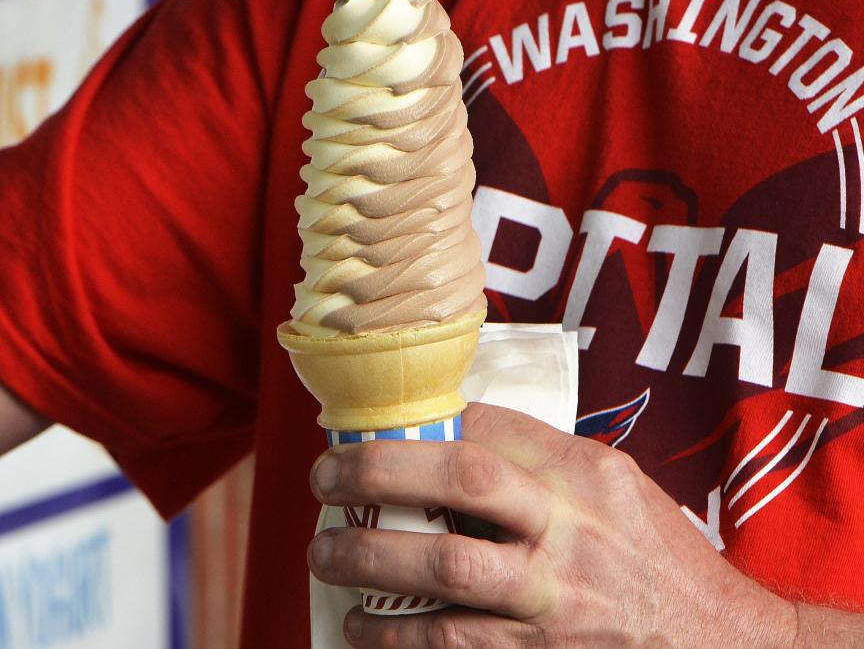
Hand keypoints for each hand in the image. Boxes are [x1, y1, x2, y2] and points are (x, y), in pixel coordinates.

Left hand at [308, 404, 796, 647]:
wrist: (724, 647)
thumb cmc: (663, 560)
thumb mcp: (619, 486)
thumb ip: (546, 463)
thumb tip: (461, 437)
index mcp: (588, 476)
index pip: (495, 428)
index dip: (428, 422)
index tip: (381, 425)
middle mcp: (572, 529)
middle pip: (464, 481)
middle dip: (382, 471)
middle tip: (327, 476)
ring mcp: (557, 598)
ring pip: (448, 569)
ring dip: (371, 559)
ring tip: (324, 553)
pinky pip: (456, 646)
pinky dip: (399, 639)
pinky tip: (364, 629)